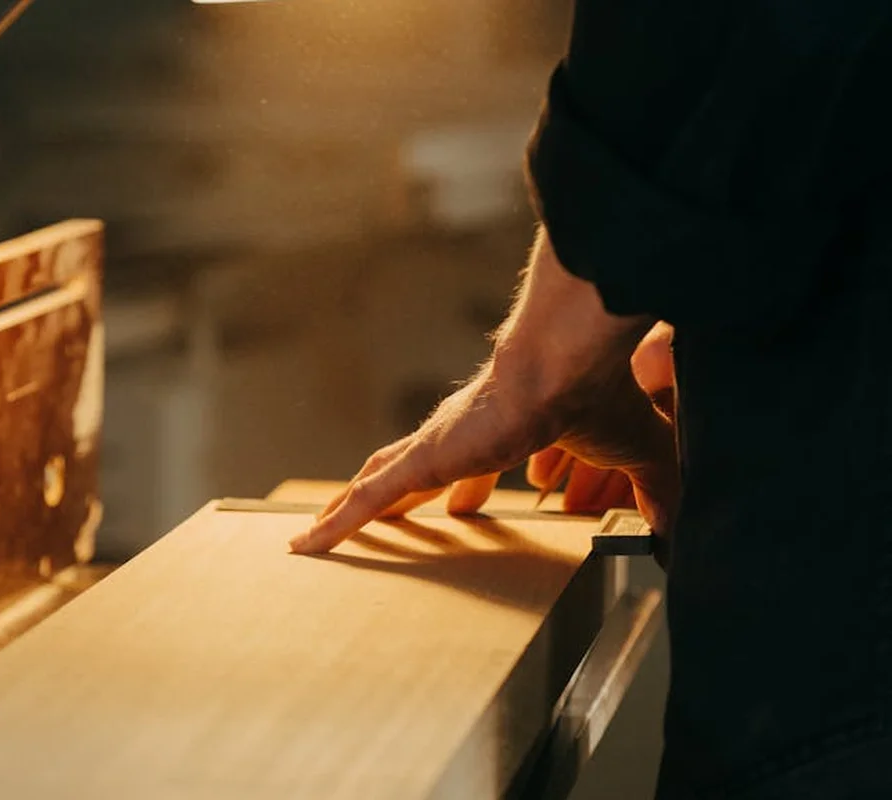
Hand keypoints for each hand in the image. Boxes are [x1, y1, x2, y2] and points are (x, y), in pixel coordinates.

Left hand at [289, 232, 679, 553]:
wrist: (566, 364)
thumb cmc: (594, 394)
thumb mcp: (633, 453)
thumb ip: (651, 488)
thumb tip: (676, 525)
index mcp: (504, 427)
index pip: (476, 461)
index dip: (472, 486)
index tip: (471, 508)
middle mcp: (459, 434)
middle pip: (416, 471)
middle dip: (404, 501)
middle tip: (392, 527)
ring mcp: (433, 446)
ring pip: (380, 483)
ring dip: (356, 509)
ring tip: (325, 533)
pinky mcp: (421, 459)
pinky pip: (366, 499)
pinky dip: (337, 524)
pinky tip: (308, 546)